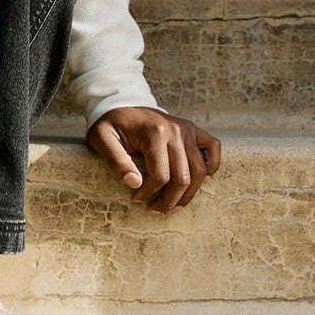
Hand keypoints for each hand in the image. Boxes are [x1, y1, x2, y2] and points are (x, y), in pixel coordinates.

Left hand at [86, 106, 221, 210]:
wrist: (122, 104)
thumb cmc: (111, 125)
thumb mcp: (101, 139)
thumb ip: (115, 160)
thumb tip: (135, 184)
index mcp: (154, 132)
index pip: (160, 175)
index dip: (148, 193)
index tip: (136, 199)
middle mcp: (176, 130)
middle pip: (183, 177)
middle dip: (170, 200)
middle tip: (154, 209)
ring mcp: (187, 129)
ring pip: (200, 170)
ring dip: (189, 194)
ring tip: (173, 205)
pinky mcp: (193, 130)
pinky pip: (213, 148)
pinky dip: (212, 165)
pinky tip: (197, 180)